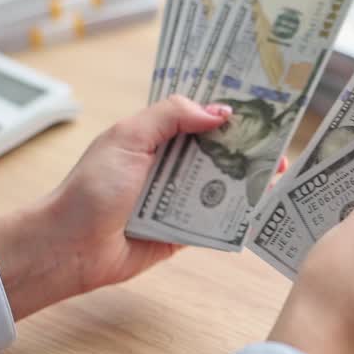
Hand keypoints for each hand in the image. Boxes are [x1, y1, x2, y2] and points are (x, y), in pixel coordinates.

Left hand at [0, 94, 282, 320]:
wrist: (72, 246)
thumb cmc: (91, 188)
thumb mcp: (128, 137)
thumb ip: (170, 117)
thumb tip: (218, 112)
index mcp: (157, 138)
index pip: (200, 118)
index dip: (228, 111)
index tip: (261, 106)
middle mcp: (170, 166)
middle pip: (218, 152)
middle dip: (249, 149)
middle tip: (281, 145)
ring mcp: (178, 199)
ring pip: (222, 186)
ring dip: (249, 182)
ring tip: (280, 175)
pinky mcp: (184, 232)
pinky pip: (216, 222)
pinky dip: (238, 217)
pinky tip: (263, 209)